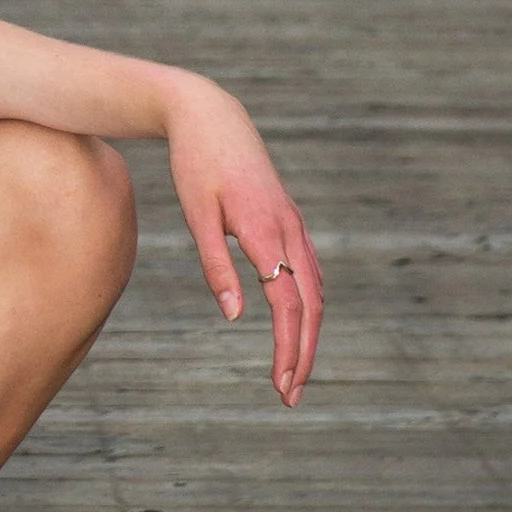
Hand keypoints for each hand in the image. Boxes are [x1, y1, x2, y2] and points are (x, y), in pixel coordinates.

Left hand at [162, 73, 323, 405]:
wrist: (210, 115)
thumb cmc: (195, 165)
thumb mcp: (197, 215)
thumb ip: (215, 265)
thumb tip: (234, 317)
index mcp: (265, 229)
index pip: (287, 302)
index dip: (288, 347)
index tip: (281, 384)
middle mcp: (290, 228)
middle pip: (310, 304)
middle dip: (305, 353)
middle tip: (290, 395)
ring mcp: (294, 223)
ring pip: (315, 290)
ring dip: (309, 334)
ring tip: (295, 372)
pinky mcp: (290, 220)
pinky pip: (309, 271)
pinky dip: (308, 306)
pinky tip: (298, 327)